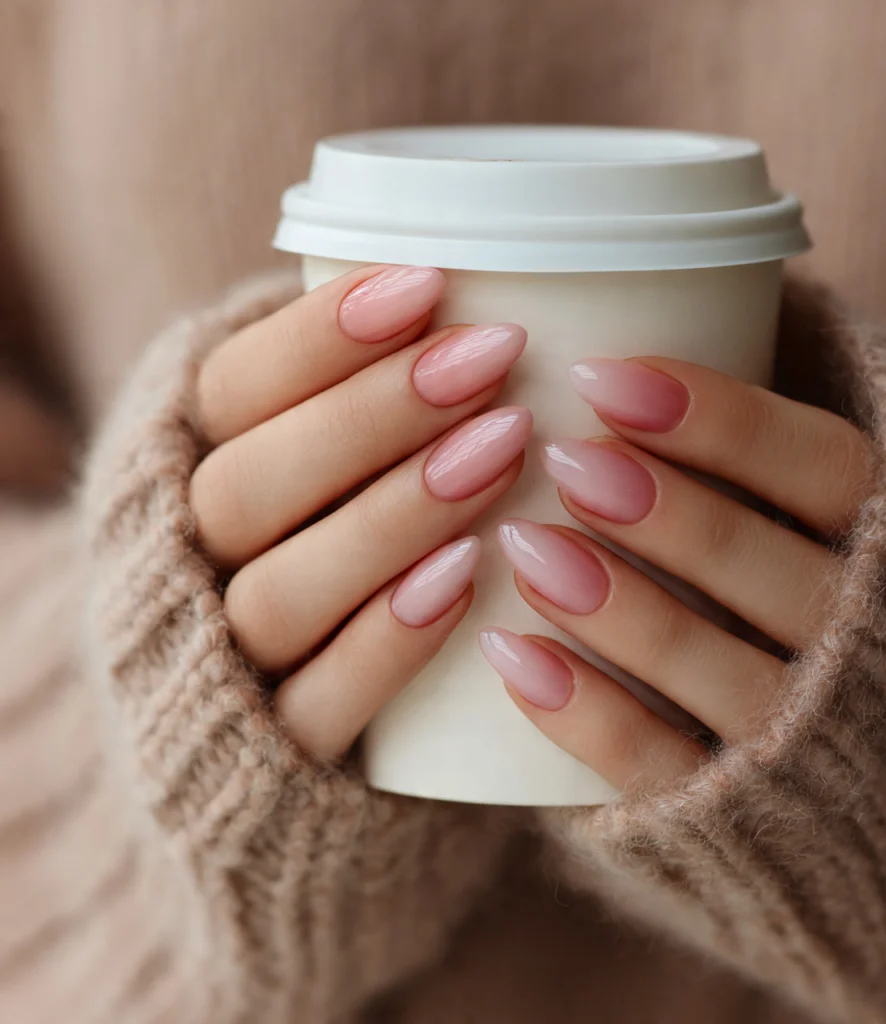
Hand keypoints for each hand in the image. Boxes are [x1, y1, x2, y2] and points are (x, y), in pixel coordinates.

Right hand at [190, 264, 529, 759]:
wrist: (246, 727)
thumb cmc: (313, 545)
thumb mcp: (307, 458)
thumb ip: (344, 395)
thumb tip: (462, 296)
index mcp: (181, 474)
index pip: (229, 391)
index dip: (321, 336)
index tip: (431, 286)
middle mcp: (185, 567)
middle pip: (248, 485)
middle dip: (374, 416)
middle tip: (489, 362)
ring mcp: (223, 666)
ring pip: (279, 593)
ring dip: (392, 517)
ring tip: (503, 454)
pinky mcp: (275, 754)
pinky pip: (317, 704)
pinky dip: (388, 640)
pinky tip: (466, 578)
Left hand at [480, 357, 874, 788]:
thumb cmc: (843, 565)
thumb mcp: (853, 477)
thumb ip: (791, 394)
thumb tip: (689, 260)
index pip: (829, 473)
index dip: (723, 423)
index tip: (606, 378)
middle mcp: (868, 641)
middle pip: (783, 577)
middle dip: (673, 517)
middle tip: (565, 462)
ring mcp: (807, 736)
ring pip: (724, 679)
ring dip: (623, 614)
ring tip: (525, 549)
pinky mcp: (738, 809)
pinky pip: (667, 770)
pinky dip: (590, 717)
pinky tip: (511, 658)